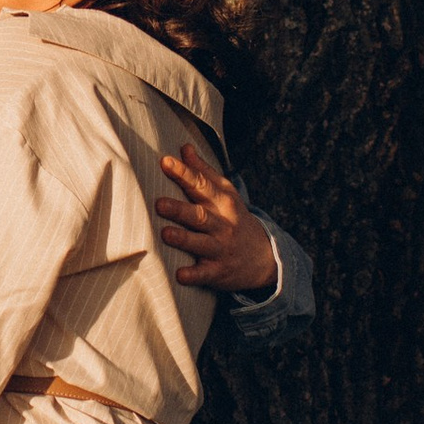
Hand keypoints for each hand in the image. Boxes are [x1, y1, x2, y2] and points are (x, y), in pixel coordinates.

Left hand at [157, 143, 278, 296]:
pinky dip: (193, 275)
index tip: (166, 162)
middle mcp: (222, 225)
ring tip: (165, 233)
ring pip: (200, 243)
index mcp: (222, 203)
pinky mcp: (219, 272)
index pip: (201, 186)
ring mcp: (221, 249)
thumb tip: (184, 148)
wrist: (265, 258)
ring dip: (183, 239)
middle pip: (199, 215)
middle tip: (158, 203)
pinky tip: (180, 275)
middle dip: (179, 209)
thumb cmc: (235, 220)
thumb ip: (203, 173)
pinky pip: (205, 274)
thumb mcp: (226, 195)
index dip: (184, 173)